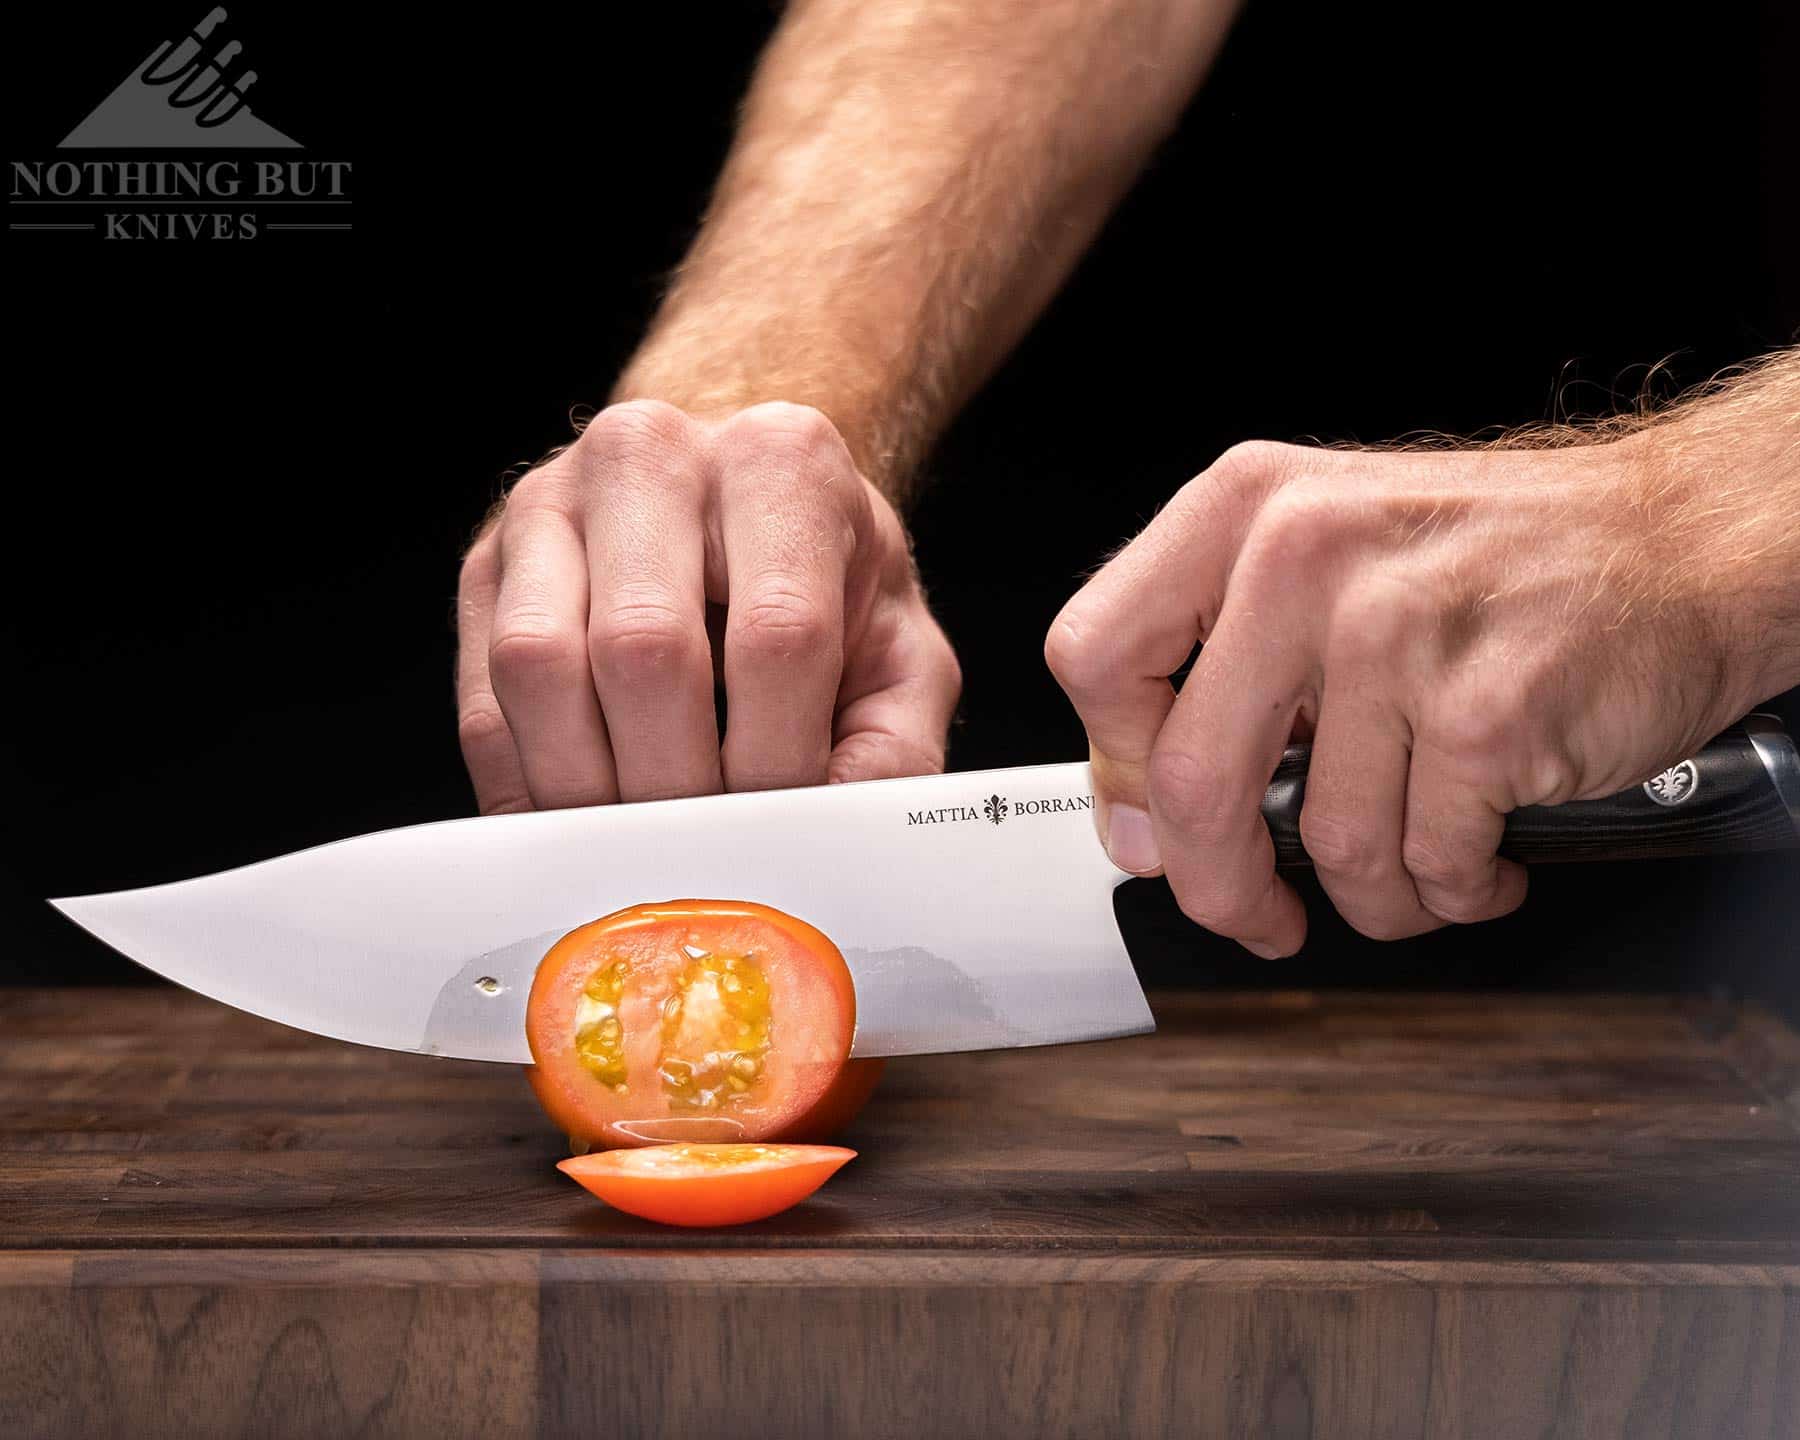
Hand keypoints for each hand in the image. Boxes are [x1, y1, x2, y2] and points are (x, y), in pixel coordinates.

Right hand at [457, 400, 959, 812]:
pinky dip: (531, 790)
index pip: (777, 632)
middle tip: (707, 858)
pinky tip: (584, 829)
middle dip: (676, 787)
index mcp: (780, 460)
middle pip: (644, 648)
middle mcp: (651, 456)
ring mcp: (550, 505)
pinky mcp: (486, 569)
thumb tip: (832, 841)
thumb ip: (892, 749)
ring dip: (590, 791)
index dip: (777, 760)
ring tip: (645, 850)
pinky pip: (485, 704)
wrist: (742, 506)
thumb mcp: (900, 653)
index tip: (780, 831)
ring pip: (540, 668)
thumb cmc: (827, 586)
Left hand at [1046, 432, 1786, 955]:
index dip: (1116, 765)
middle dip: (1220, 886)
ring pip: (1329, 846)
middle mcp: (1304, 556)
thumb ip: (1220, 665)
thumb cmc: (1498, 561)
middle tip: (1256, 912)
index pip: (1094, 655)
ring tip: (1421, 867)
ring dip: (1374, 897)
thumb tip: (1139, 818)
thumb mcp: (1325, 552)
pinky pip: (1431, 865)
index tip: (1152, 821)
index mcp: (1245, 507)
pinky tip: (1485, 856)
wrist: (1685, 539)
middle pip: (1190, 780)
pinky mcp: (1484, 711)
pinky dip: (1458, 891)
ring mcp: (1396, 632)